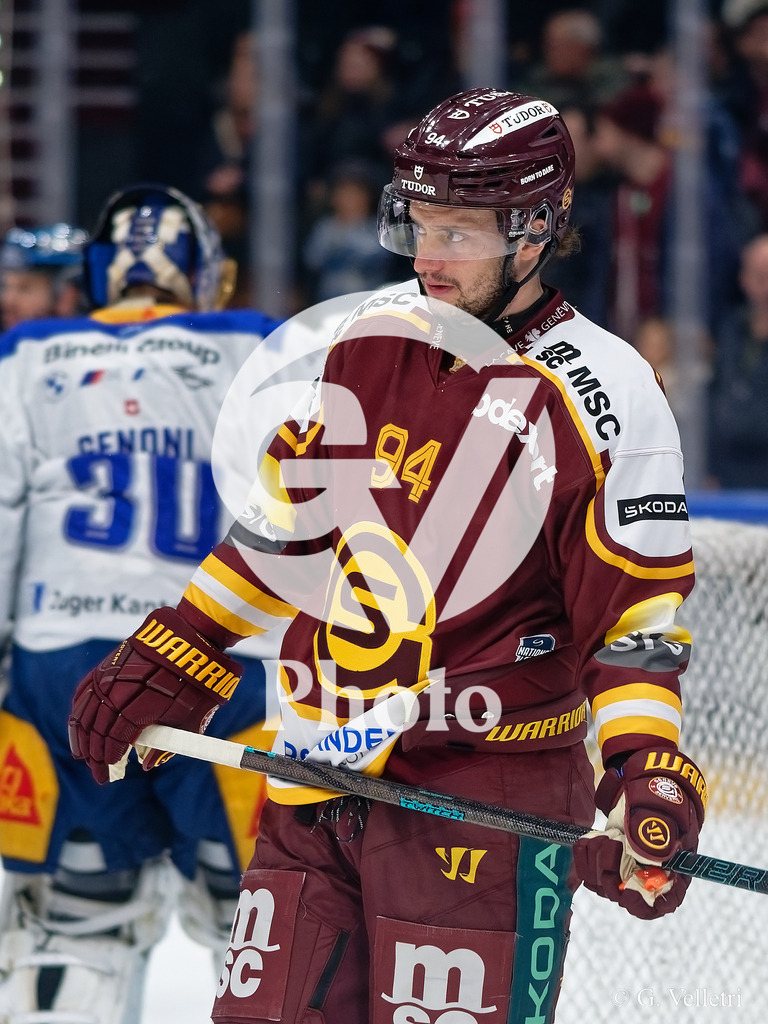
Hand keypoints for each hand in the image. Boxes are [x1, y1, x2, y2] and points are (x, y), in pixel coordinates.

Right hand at [68, 607, 241, 783]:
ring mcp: (114, 672)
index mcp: (148, 701)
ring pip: (88, 708)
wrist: (195, 639)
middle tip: (97, 771)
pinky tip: (79, 725)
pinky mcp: (109, 663)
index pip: (120, 733)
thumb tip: (146, 765)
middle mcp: (126, 686)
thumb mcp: (194, 717)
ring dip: (82, 734)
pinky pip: (86, 689)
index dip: (111, 753)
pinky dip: (79, 709)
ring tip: (82, 755)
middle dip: (95, 751)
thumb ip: (170, 744)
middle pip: (101, 724)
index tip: (108, 769)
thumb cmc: (197, 683)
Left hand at [573, 747, 706, 918]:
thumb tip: (648, 858)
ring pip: (604, 884)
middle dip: (611, 874)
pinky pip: (589, 870)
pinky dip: (585, 856)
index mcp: (674, 867)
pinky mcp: (608, 856)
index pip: (663, 902)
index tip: (628, 892)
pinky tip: (592, 838)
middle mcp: (650, 872)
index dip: (644, 905)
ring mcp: (627, 865)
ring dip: (596, 862)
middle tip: (612, 844)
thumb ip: (655, 833)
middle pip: (626, 896)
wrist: (642, 772)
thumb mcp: (662, 806)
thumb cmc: (660, 789)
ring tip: (605, 836)